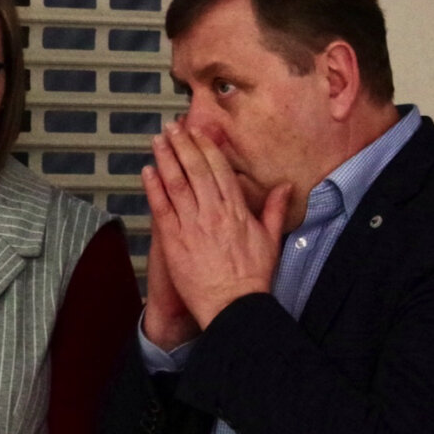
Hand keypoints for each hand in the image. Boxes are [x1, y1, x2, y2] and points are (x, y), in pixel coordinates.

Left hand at [141, 123, 290, 328]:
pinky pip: (162, 208)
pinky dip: (153, 187)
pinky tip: (147, 171)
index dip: (207, 148)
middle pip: (196, 169)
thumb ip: (275, 210)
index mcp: (237, 210)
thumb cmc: (252, 279)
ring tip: (158, 140)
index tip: (198, 133)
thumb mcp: (271, 240)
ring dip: (166, 158)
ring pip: (177, 183)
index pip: (219, 169)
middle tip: (173, 127)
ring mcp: (193, 225)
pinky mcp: (175, 240)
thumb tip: (286, 188)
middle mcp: (214, 212)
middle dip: (184, 144)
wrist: (234, 306)